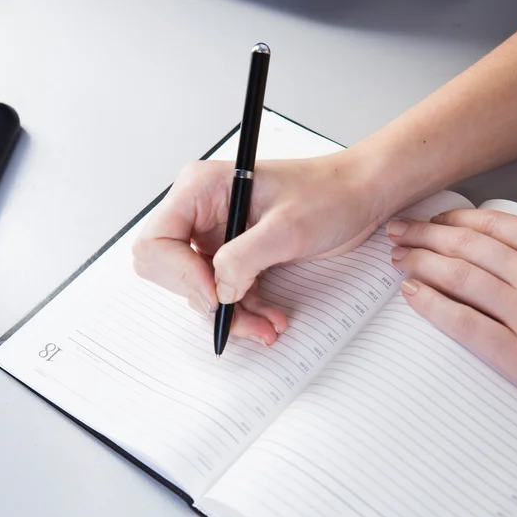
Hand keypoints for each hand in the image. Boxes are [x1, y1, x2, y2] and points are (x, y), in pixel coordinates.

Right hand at [132, 154, 383, 344]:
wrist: (359, 197)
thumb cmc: (330, 193)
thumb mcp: (286, 228)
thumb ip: (243, 259)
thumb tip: (217, 292)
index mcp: (201, 189)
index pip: (156, 241)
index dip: (180, 274)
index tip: (216, 294)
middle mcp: (202, 212)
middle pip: (171, 270)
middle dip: (204, 299)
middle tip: (236, 314)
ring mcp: (217, 235)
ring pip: (201, 288)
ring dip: (231, 313)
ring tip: (266, 326)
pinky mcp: (236, 254)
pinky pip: (226, 292)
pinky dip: (246, 310)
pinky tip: (271, 319)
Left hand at [388, 208, 516, 399]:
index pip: (495, 227)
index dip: (454, 220)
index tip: (429, 220)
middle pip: (469, 248)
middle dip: (426, 236)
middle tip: (398, 232)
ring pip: (461, 277)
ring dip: (421, 262)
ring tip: (399, 257)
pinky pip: (464, 322)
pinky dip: (432, 304)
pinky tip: (411, 292)